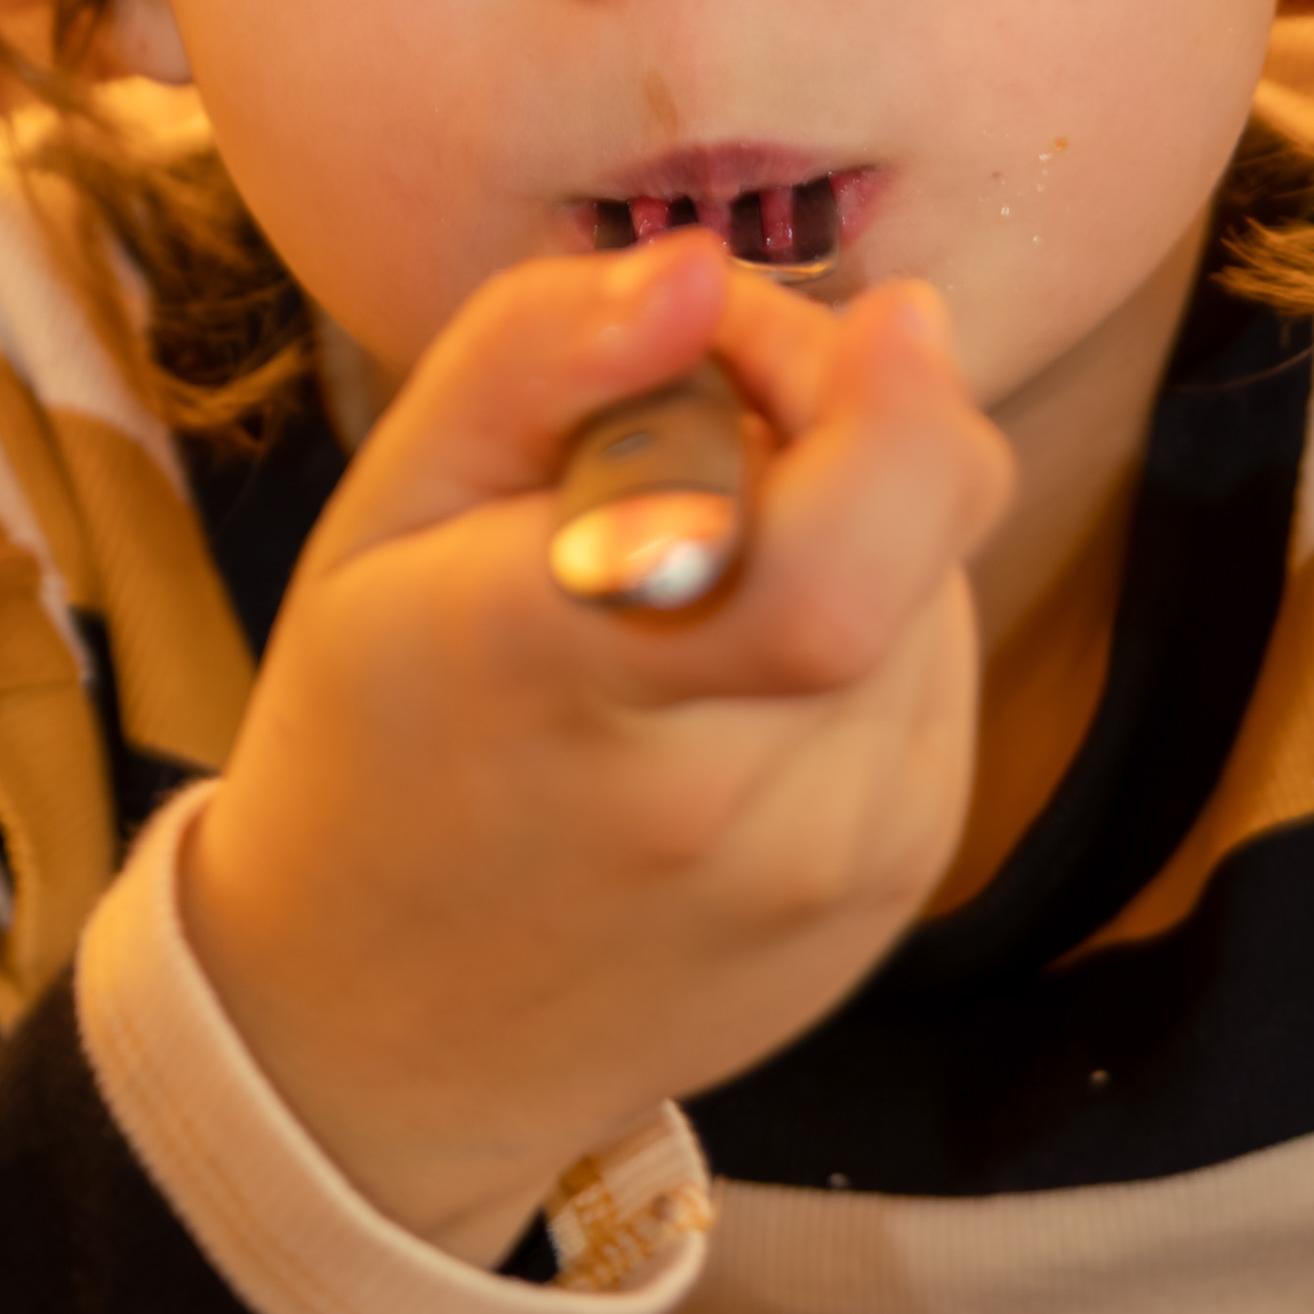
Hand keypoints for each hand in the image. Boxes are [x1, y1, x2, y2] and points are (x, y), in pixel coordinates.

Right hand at [182, 237, 1008, 1261]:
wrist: (384, 1041)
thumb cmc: (374, 743)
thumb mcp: (384, 517)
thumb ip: (532, 359)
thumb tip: (699, 272)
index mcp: (572, 678)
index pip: (831, 554)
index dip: (889, 407)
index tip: (873, 320)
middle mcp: (734, 796)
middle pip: (919, 522)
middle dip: (852, 413)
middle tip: (711, 414)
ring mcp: (836, 860)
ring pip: (939, 587)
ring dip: (853, 525)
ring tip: (689, 570)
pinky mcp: (894, 886)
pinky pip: (935, 680)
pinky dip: (865, 629)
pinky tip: (730, 672)